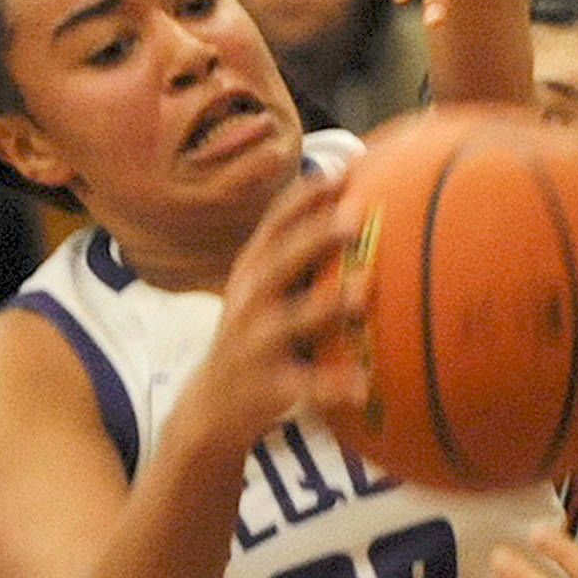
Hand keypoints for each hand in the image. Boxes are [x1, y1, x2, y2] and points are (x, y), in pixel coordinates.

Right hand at [194, 173, 370, 444]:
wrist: (211, 405)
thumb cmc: (254, 332)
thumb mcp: (261, 287)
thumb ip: (294, 251)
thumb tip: (352, 202)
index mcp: (251, 270)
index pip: (275, 223)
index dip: (307, 197)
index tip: (345, 172)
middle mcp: (248, 301)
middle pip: (280, 262)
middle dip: (316, 237)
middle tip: (356, 217)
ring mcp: (254, 344)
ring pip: (290, 320)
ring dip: (327, 302)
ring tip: (364, 289)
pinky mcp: (266, 387)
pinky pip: (305, 386)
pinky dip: (334, 384)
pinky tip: (365, 383)